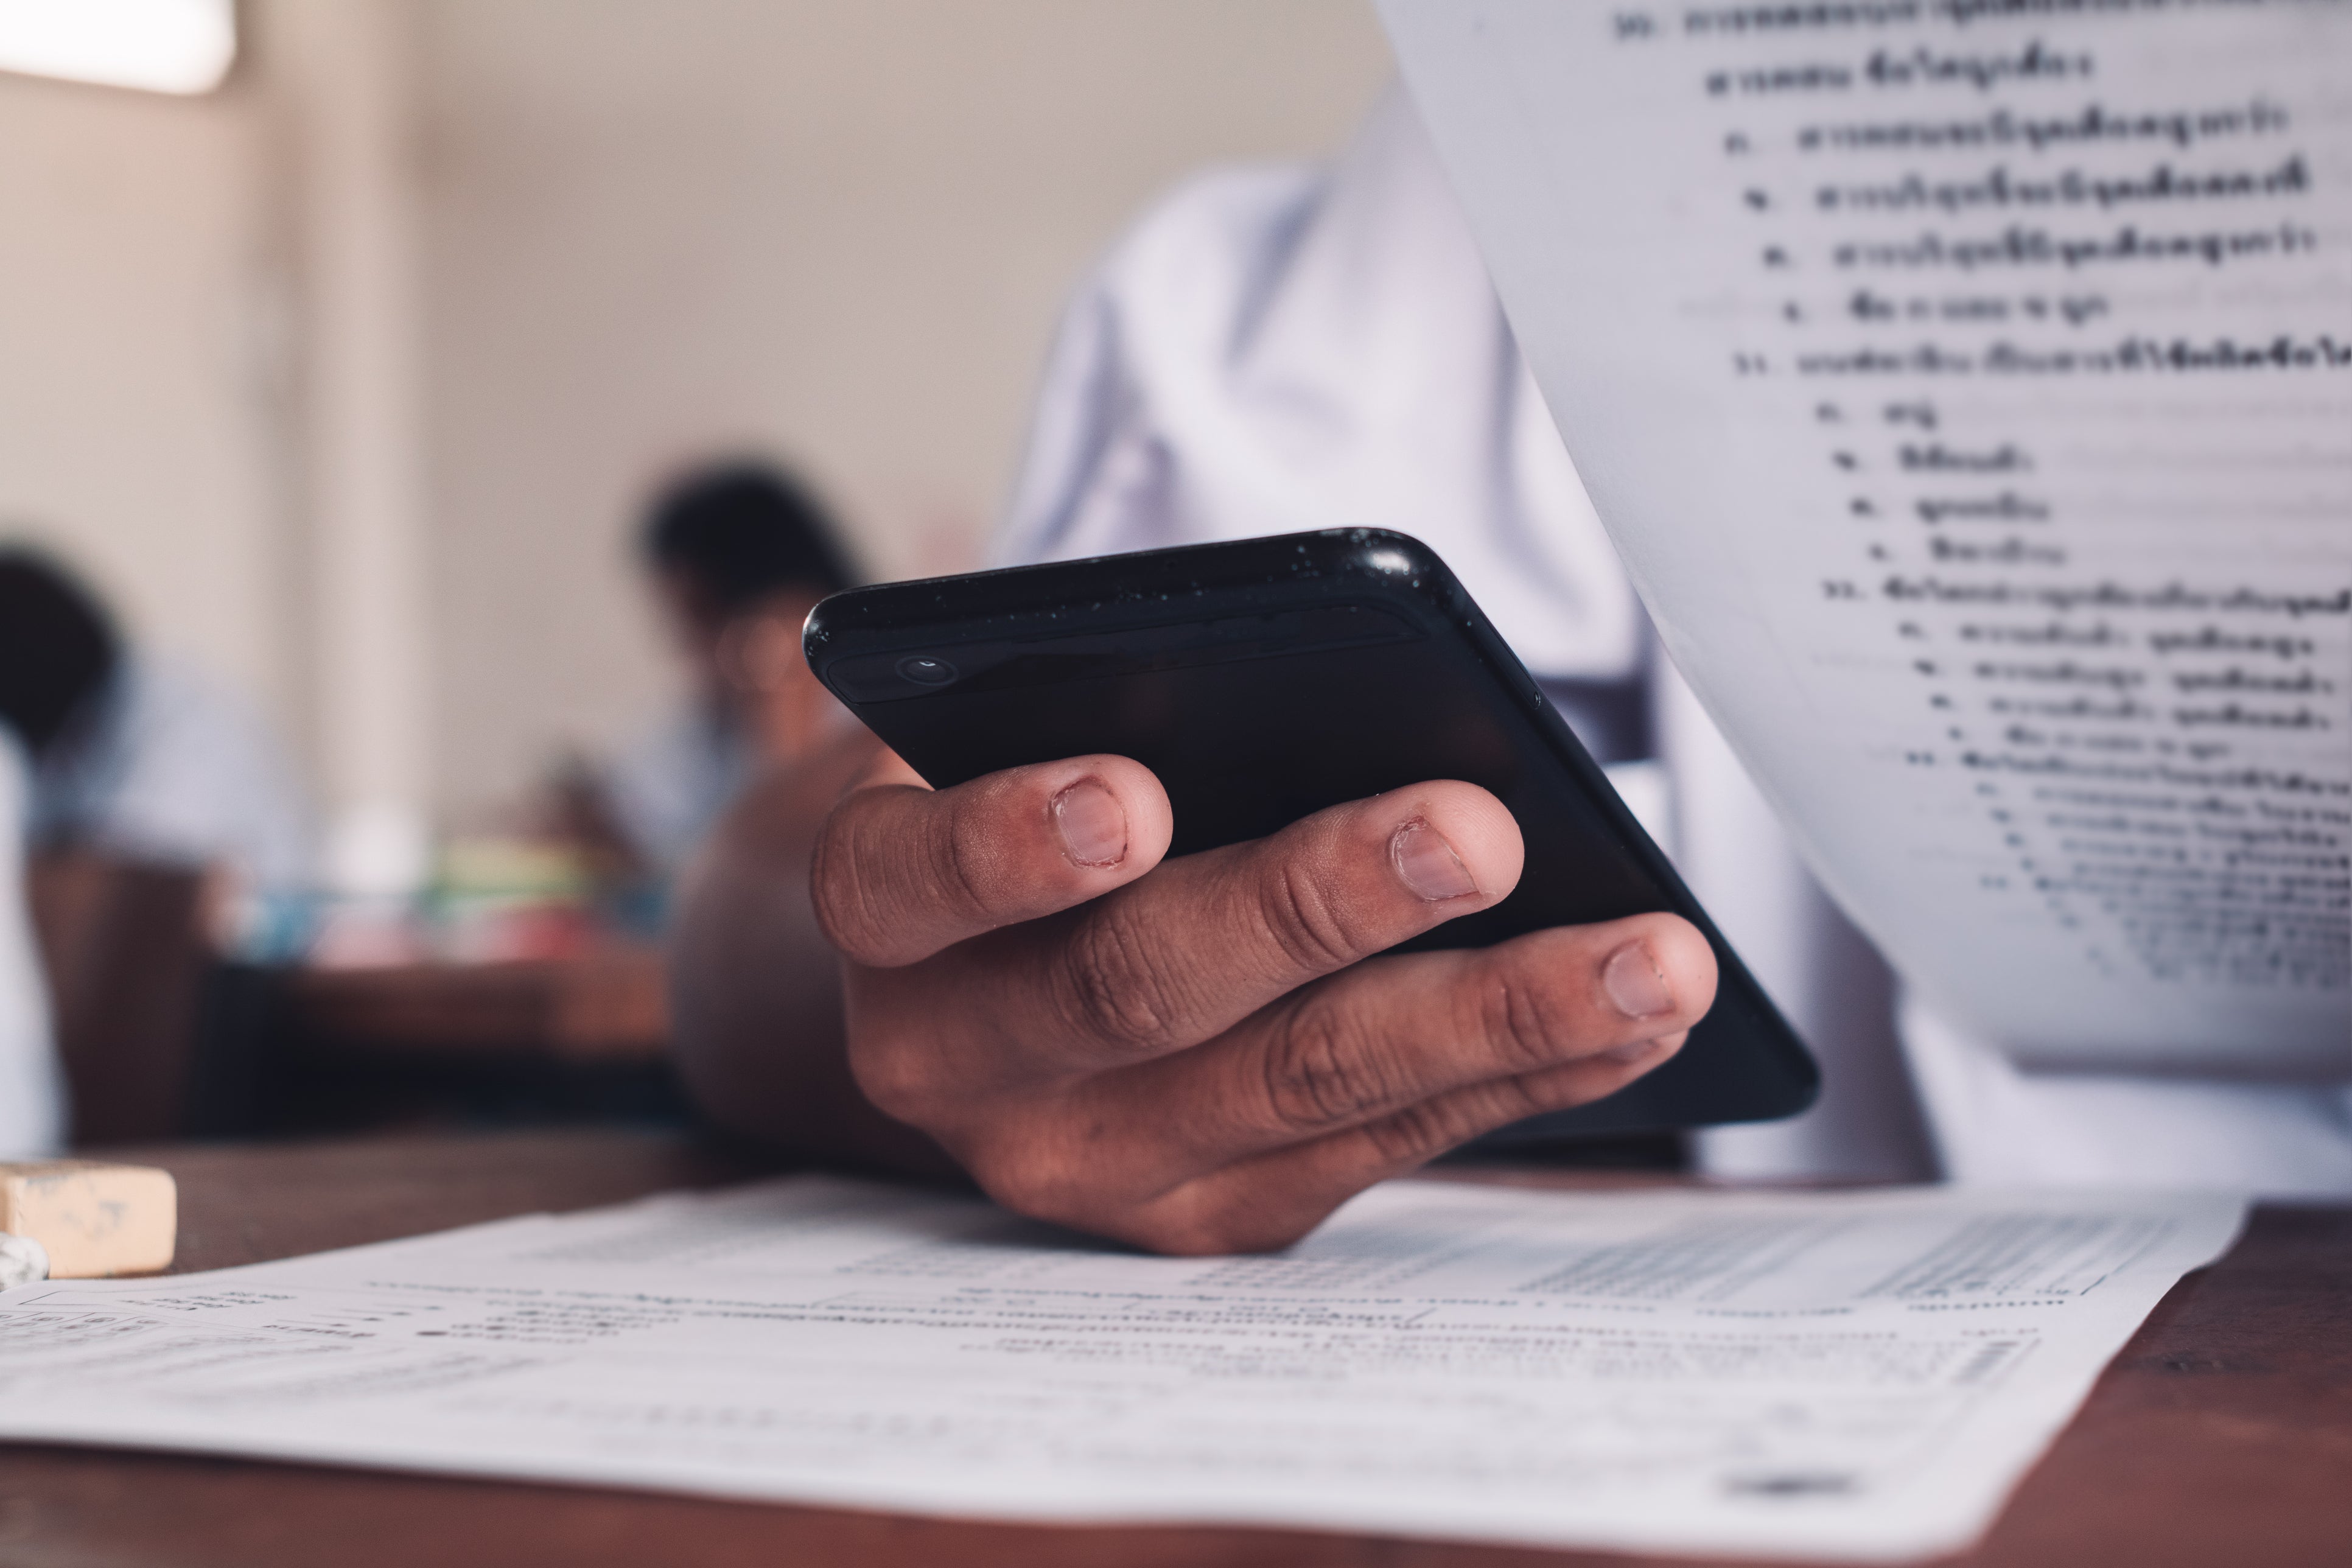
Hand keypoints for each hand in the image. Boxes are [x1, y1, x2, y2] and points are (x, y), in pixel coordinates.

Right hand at [811, 750, 1717, 1253]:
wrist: (970, 1002)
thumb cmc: (1019, 822)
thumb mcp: (1005, 745)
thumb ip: (1102, 716)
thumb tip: (1347, 700)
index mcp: (886, 923)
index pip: (908, 883)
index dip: (1007, 846)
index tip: (1130, 796)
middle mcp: (965, 1066)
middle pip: (1141, 990)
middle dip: (1319, 906)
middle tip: (1474, 832)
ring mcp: (1093, 1167)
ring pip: (1298, 1088)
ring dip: (1490, 1015)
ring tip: (1647, 954)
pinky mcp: (1214, 1218)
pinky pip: (1384, 1146)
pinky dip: (1522, 1075)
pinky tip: (1636, 1017)